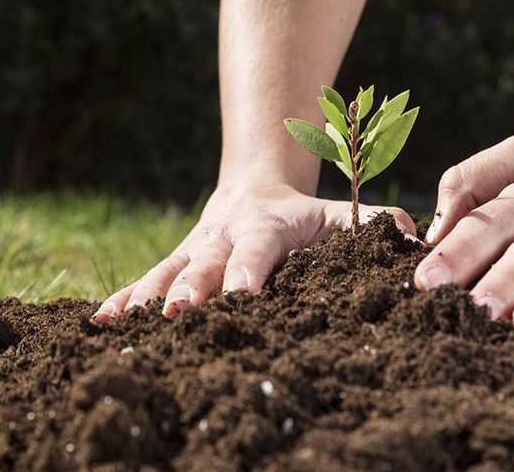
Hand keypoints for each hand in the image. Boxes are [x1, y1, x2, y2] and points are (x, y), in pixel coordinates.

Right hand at [93, 183, 415, 320]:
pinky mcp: (173, 261)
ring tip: (129, 324)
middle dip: (192, 288)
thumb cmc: (302, 214)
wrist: (252, 190)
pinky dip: (124, 299)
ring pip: (168, 271)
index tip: (245, 294)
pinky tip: (99, 324)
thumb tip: (414, 237)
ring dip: (150, 297)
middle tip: (181, 314)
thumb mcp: (337, 212)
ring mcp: (193, 249)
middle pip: (206, 262)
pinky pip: (146, 279)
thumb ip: (372, 223)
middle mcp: (224, 236)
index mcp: (268, 226)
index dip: (251, 269)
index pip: (260, 248)